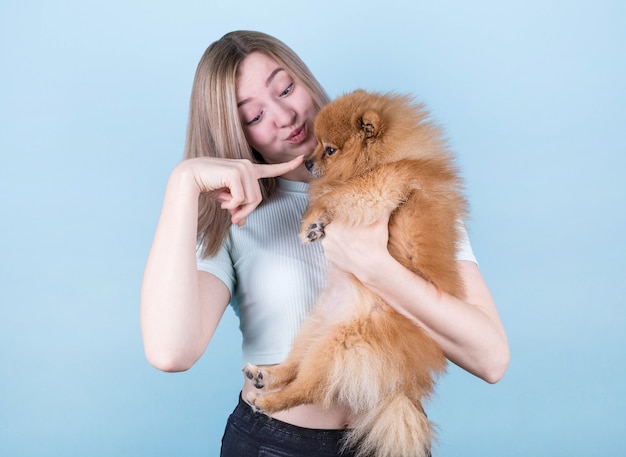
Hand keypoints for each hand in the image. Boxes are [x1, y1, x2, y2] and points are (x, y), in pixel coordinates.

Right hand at [176, 155, 303, 225]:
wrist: (189, 178)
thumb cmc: (206, 186)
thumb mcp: (226, 200)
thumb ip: (237, 208)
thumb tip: (241, 223)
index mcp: (249, 170)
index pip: (272, 169)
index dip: (288, 165)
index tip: (303, 157)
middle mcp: (249, 167)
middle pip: (257, 199)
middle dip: (244, 211)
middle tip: (232, 216)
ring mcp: (244, 168)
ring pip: (250, 200)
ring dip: (236, 208)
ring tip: (222, 202)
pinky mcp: (237, 173)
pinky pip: (240, 199)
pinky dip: (230, 205)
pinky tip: (219, 198)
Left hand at [320, 211, 392, 280]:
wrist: (371, 266)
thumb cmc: (375, 243)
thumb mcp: (380, 222)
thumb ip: (382, 209)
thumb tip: (389, 201)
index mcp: (336, 221)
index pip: (337, 214)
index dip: (345, 217)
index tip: (351, 220)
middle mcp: (328, 232)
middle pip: (332, 225)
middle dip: (341, 227)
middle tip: (352, 230)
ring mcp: (326, 246)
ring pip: (331, 237)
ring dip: (338, 238)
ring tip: (351, 240)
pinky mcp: (328, 256)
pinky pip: (331, 249)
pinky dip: (337, 249)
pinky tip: (348, 249)